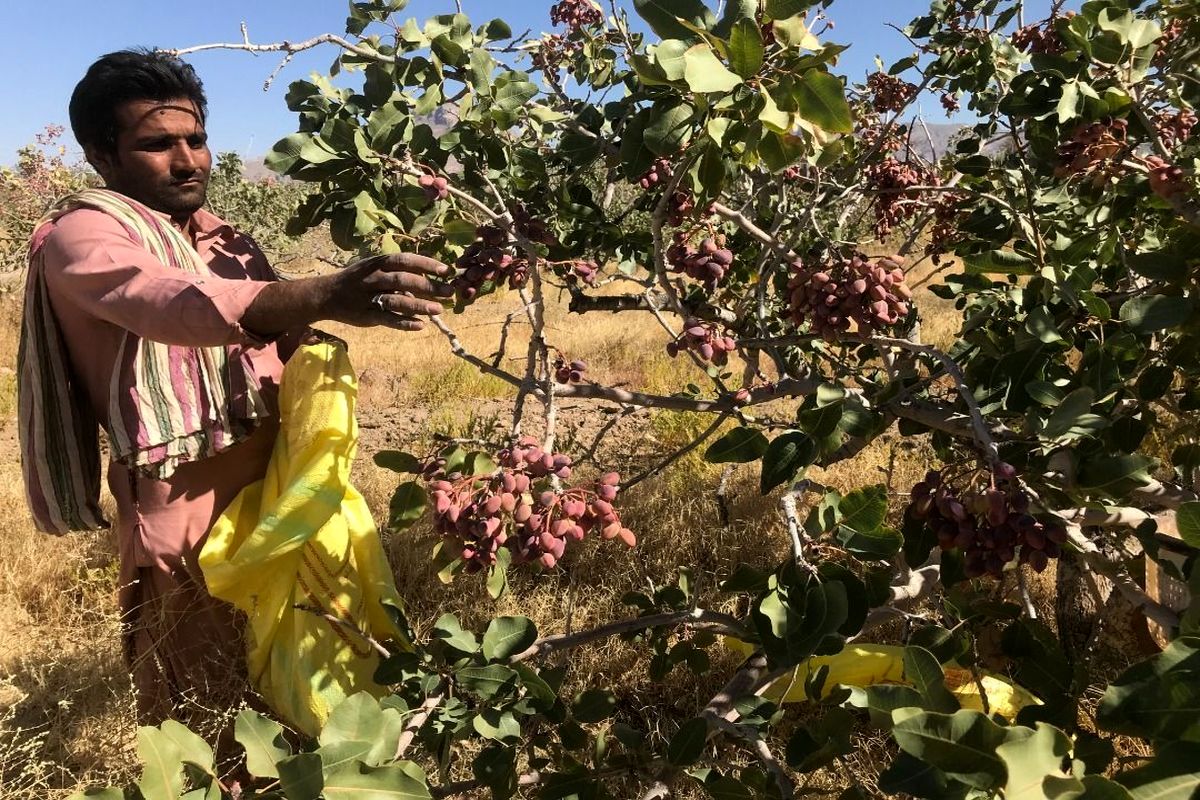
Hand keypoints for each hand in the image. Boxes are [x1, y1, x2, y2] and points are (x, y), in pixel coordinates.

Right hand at [326, 253, 453, 330]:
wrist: (327, 295)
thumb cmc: (358, 279)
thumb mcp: (374, 267)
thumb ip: (397, 271)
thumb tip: (429, 276)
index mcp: (377, 263)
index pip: (404, 260)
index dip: (425, 264)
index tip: (445, 270)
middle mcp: (373, 278)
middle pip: (403, 280)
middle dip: (427, 286)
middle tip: (449, 291)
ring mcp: (368, 298)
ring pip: (396, 301)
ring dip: (418, 305)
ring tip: (438, 310)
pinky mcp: (365, 316)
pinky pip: (387, 320)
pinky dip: (404, 323)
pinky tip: (420, 326)